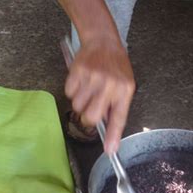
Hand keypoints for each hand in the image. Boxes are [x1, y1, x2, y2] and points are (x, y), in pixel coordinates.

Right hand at [65, 38, 134, 153]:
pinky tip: (81, 81)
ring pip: (77, 106)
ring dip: (80, 102)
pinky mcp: (78, 71)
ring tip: (88, 89)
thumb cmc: (115, 67)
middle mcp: (109, 85)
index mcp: (124, 90)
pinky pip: (69, 93)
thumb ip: (116, 107)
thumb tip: (109, 135)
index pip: (118, 118)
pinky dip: (72, 90)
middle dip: (88, 117)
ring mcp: (92, 78)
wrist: (103, 41)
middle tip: (91, 108)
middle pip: (91, 117)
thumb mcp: (124, 86)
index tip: (110, 151)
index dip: (113, 136)